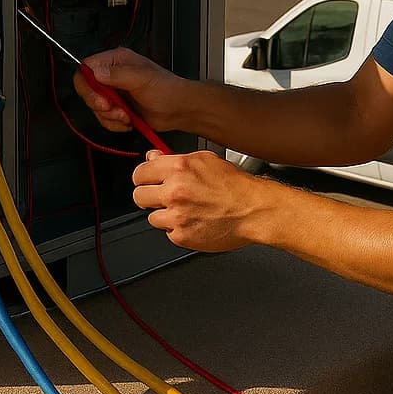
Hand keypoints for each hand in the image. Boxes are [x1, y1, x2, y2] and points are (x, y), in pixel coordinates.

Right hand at [73, 48, 185, 133]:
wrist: (179, 110)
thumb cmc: (167, 89)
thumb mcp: (142, 79)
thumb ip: (118, 75)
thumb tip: (95, 72)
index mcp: (116, 60)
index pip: (86, 68)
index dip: (88, 85)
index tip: (100, 100)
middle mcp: (111, 75)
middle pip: (87, 89)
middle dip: (99, 104)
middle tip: (114, 110)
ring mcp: (114, 92)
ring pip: (94, 107)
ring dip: (109, 117)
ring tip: (126, 116)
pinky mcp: (117, 108)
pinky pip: (103, 118)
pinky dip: (114, 124)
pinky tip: (128, 122)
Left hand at [132, 150, 272, 251]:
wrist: (253, 210)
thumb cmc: (235, 186)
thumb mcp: (205, 160)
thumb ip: (174, 159)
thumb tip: (153, 157)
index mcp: (179, 168)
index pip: (140, 173)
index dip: (143, 178)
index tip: (147, 181)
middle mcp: (174, 191)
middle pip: (139, 196)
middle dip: (149, 196)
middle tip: (163, 197)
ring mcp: (176, 215)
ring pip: (152, 217)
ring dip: (165, 214)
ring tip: (186, 211)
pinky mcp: (181, 236)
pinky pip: (168, 232)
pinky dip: (178, 229)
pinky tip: (194, 221)